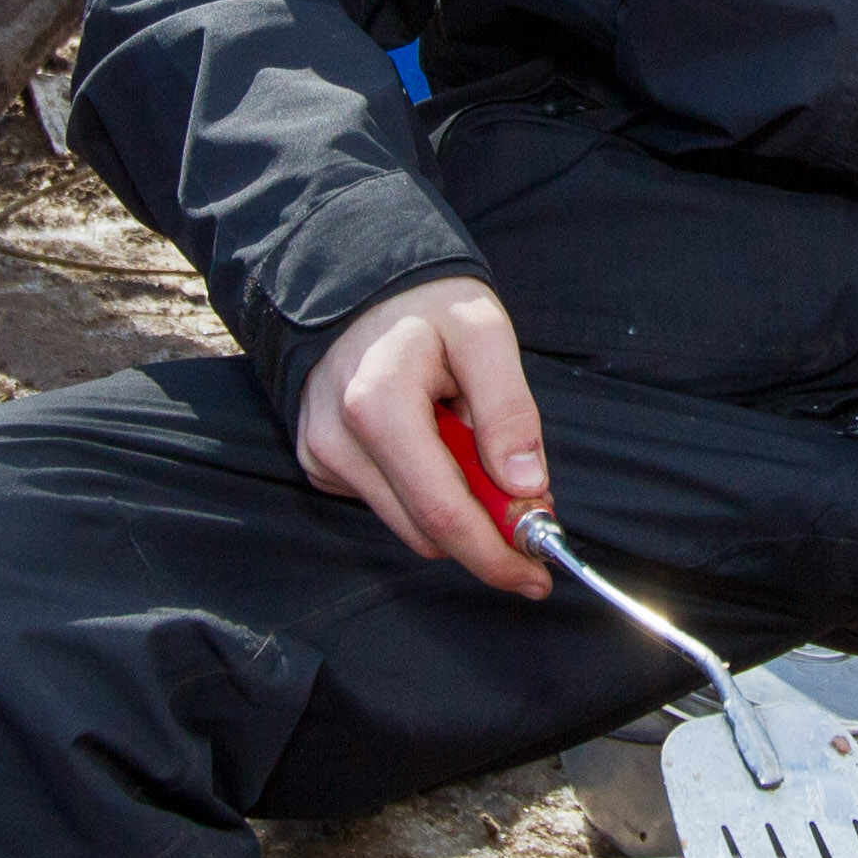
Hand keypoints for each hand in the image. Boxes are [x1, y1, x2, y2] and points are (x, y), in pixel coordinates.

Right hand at [294, 276, 547, 595]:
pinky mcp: (319, 464)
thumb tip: (525, 489)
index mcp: (378, 404)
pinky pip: (387, 503)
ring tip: (472, 447)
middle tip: (527, 506)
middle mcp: (338, 439)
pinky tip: (433, 443)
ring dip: (456, 508)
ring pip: (407, 525)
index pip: (442, 513)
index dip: (496, 554)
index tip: (538, 573)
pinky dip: (423, 491)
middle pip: (426, 531)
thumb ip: (509, 410)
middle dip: (485, 533)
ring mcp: (322, 455)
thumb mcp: (484, 333)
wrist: (359, 284)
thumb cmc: (428, 306)